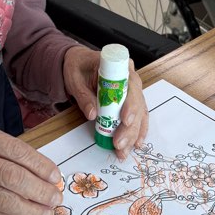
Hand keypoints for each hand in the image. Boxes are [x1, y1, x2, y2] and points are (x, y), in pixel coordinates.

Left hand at [62, 45, 147, 159]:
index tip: (125, 120)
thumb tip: (92, 114)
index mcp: (120, 65)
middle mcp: (130, 77)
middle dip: (130, 127)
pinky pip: (137, 116)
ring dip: (133, 133)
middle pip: (137, 103)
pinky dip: (136, 130)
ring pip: (139, 113)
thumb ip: (84, 96)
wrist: (78, 64)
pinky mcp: (129, 100)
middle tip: (119, 143)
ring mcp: (132, 90)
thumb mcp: (75, 79)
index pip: (131, 85)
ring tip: (124, 150)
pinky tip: (134, 143)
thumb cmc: (77, 67)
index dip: (130, 104)